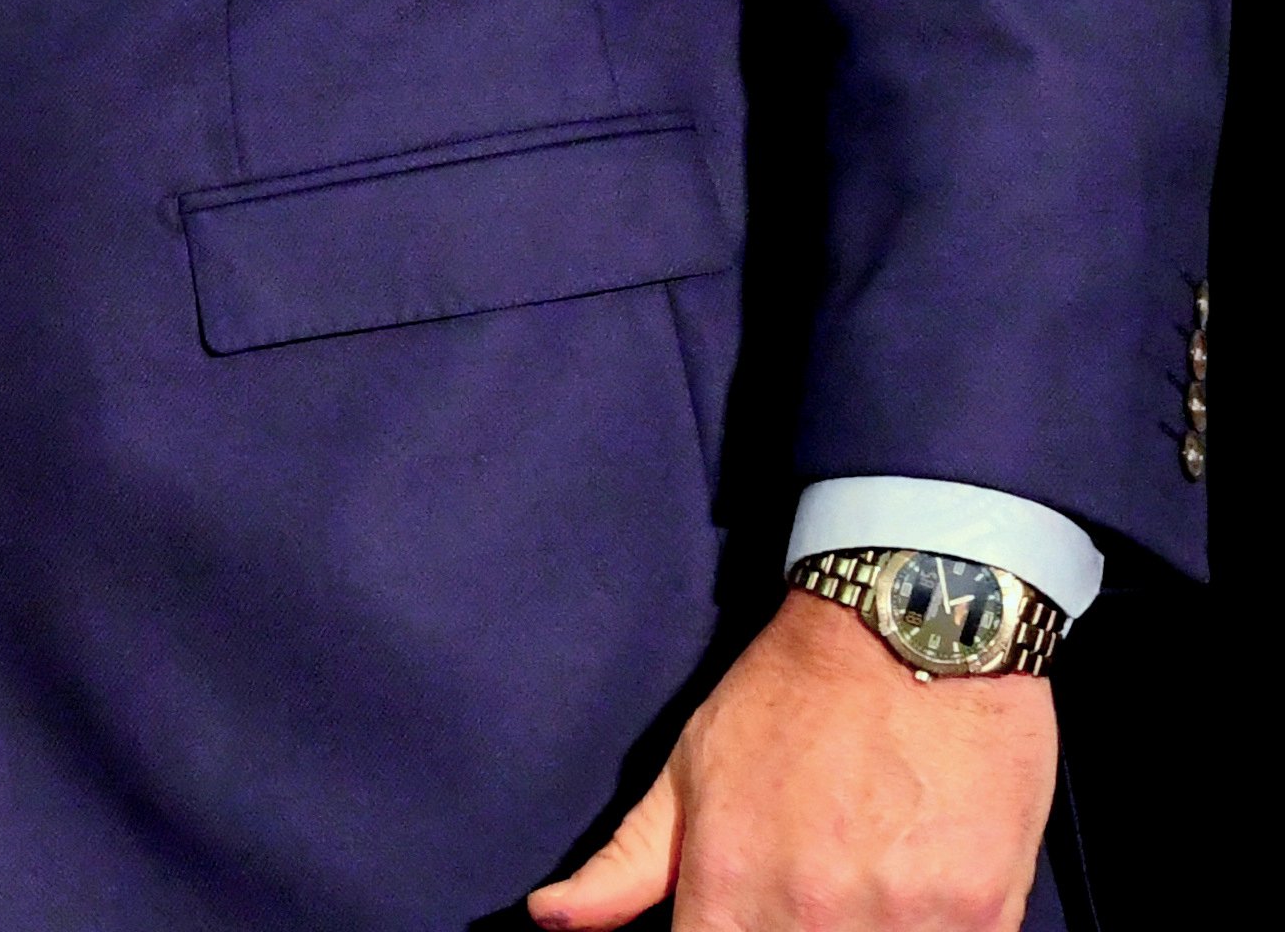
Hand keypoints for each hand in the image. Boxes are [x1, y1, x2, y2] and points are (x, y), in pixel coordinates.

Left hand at [529, 588, 1054, 930]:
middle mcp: (811, 917)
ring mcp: (903, 924)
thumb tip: (551, 920)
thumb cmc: (794, 695)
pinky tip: (914, 892)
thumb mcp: (690, 766)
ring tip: (858, 883)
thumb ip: (626, 864)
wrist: (913, 632)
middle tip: (799, 893)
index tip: (731, 922)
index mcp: (728, 888)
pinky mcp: (984, 918)